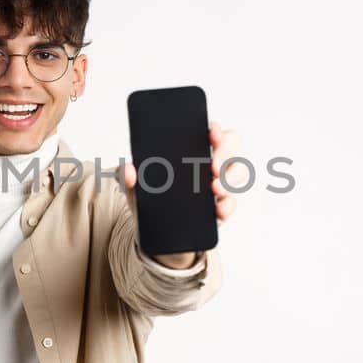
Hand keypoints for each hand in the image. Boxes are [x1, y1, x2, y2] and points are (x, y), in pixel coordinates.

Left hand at [119, 122, 244, 267]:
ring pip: (237, 173)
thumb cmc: (148, 196)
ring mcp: (217, 185)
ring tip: (214, 188)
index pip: (212, 131)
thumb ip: (125, 173)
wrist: (152, 232)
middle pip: (231, 147)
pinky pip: (231, 203)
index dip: (216, 130)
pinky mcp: (219, 208)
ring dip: (230, 179)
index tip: (211, 134)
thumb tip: (128, 172)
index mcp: (191, 149)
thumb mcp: (133, 184)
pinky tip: (218, 209)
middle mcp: (209, 163)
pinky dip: (227, 206)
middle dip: (226, 153)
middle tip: (213, 165)